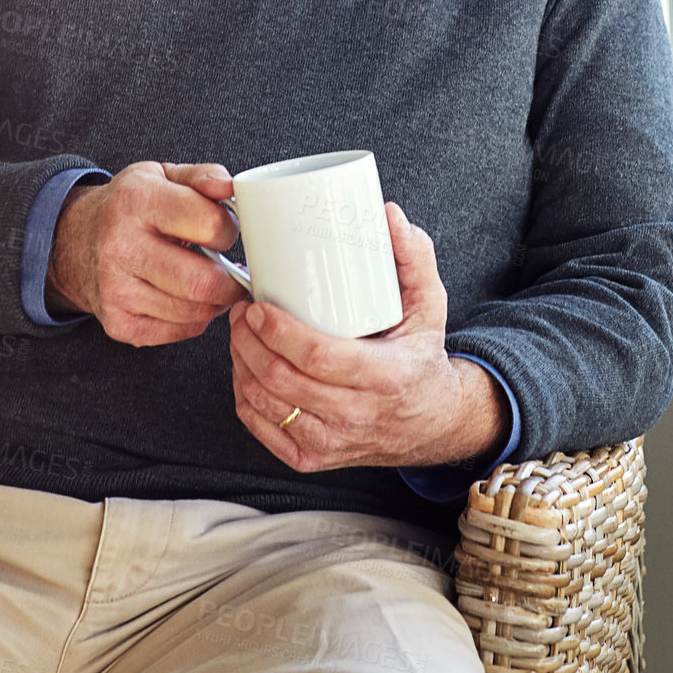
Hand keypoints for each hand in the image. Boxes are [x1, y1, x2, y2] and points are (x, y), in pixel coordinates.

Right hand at [46, 161, 246, 344]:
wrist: (74, 241)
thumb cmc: (128, 207)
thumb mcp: (161, 175)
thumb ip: (203, 176)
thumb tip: (231, 188)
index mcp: (138, 200)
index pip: (208, 224)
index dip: (229, 230)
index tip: (226, 231)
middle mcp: (121, 246)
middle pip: (202, 281)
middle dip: (232, 281)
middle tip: (234, 271)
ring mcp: (116, 289)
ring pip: (193, 312)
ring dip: (215, 301)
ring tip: (211, 282)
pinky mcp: (117, 323)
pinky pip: (177, 332)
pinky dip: (194, 320)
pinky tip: (188, 299)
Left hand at [229, 201, 508, 471]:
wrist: (432, 423)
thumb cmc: (422, 355)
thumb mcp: (430, 305)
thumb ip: (414, 256)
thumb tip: (387, 214)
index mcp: (386, 378)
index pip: (320, 358)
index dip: (280, 332)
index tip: (258, 305)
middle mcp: (357, 417)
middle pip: (283, 381)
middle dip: (249, 342)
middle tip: (242, 310)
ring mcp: (333, 443)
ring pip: (267, 406)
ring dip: (241, 366)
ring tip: (240, 333)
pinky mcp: (314, 459)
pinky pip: (264, 430)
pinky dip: (244, 397)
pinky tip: (244, 369)